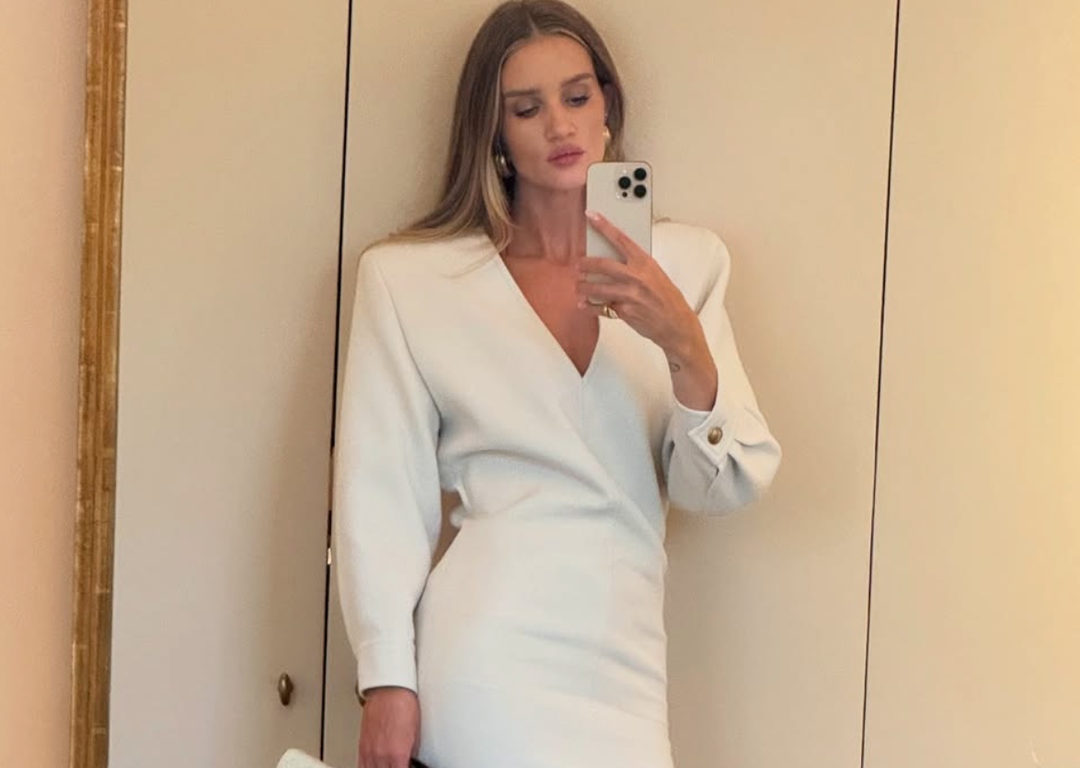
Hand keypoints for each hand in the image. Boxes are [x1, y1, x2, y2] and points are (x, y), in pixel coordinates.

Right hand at [357, 686, 419, 767]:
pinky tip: (374, 765)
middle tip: (398, 764)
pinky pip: (362, 764)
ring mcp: (369, 751)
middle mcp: (381, 755)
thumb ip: (410, 753)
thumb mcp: (415, 734)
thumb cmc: (404, 705)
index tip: (407, 766)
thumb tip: (410, 761)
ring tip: (386, 764)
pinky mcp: (361, 745)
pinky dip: (368, 766)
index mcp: (397, 754)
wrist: (389, 689)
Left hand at [577, 210, 716, 409]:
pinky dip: (589, 306)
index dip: (603, 225)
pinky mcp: (624, 312)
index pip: (620, 238)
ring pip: (596, 287)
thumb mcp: (655, 274)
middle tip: (578, 264)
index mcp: (645, 262)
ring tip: (579, 286)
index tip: (591, 215)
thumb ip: (636, 266)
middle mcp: (636, 276)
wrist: (676, 324)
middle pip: (602, 264)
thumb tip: (615, 259)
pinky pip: (600, 307)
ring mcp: (629, 295)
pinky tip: (584, 304)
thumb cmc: (667, 298)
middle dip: (585, 263)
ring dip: (583, 287)